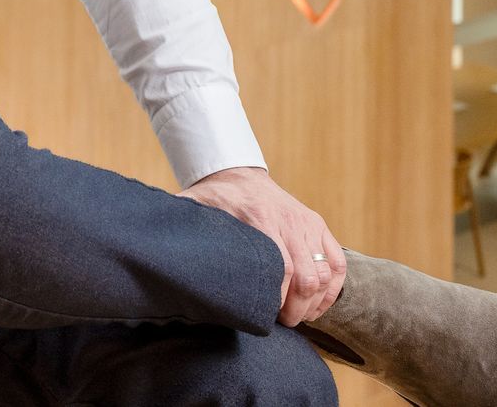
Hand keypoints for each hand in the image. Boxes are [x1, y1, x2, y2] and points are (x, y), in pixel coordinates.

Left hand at [180, 166, 342, 326]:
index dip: (277, 299)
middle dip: (296, 308)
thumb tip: (157, 252)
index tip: (264, 316)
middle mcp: (288, 221)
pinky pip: (338, 264)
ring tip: (297, 317)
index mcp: (259, 219)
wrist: (238, 173)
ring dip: (314, 303)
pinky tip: (316, 304)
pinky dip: (331, 290)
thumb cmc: (213, 199)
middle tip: (281, 322)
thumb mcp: (194, 208)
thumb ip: (184, 228)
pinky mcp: (318, 226)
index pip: (280, 268)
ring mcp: (307, 224)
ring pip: (325, 274)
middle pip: (306, 277)